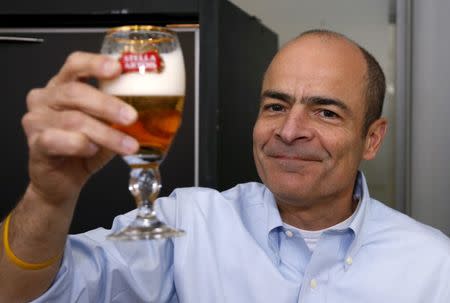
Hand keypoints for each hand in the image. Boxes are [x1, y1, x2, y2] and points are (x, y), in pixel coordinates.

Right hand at [21, 51, 138, 206]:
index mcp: (63, 86)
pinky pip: (56, 140)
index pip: (75, 64)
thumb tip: (150, 107)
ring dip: (106, 133)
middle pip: (75, 92)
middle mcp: (46, 98)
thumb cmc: (85, 148)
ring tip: (127, 145)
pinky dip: (79, 144)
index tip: (118, 68)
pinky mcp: (35, 144)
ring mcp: (36, 120)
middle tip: (132, 117)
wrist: (64, 179)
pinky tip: (92, 149)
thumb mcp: (106, 126)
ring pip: (73, 120)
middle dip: (108, 105)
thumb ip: (119, 113)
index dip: (95, 63)